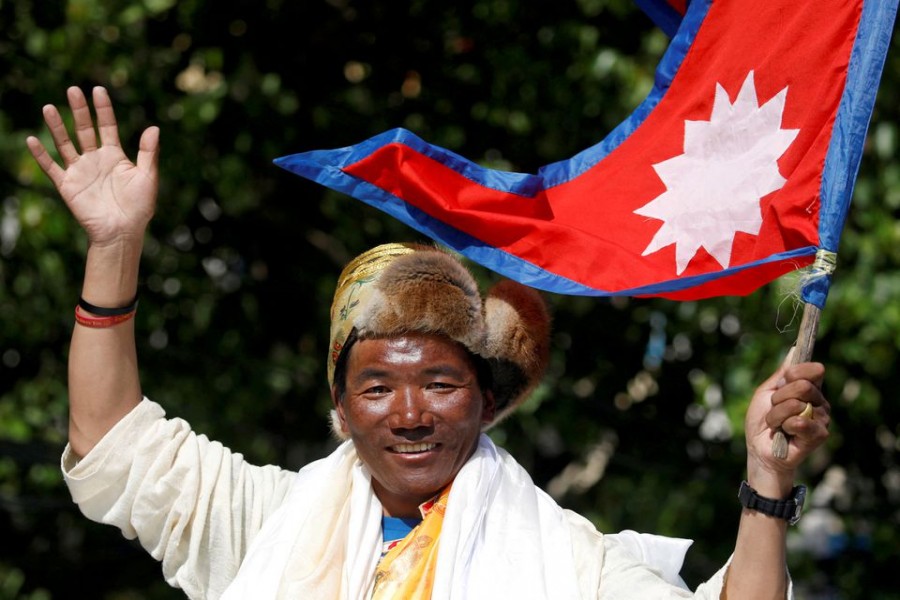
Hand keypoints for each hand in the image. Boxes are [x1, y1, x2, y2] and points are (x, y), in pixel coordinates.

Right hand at [26, 86, 158, 247]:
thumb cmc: (139, 207)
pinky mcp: (68, 185)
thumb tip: (154, 128)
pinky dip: (41, 155)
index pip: (107, 126)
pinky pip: (51, 168)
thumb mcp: (148, 177)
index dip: (103, 109)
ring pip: (65, 144)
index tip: (98, 90)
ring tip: (48, 108)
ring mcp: (80, 171)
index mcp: (115, 156)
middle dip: (79, 110)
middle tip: (73, 90)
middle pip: (85, 130)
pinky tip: (33, 140)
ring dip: (57, 127)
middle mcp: (95, 160)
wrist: (123, 232)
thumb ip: (149, 153)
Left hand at [744, 350, 829, 490]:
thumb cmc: (762, 421)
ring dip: (777, 415)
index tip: (784, 379)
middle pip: (803, 385)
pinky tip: (785, 433)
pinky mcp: (820, 435)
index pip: (814, 369)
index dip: (796, 371)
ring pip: (796, 404)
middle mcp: (819, 401)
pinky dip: (784, 426)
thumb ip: (781, 374)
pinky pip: (800, 421)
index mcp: (809, 389)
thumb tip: (794, 350)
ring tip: (777, 425)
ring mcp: (821, 418)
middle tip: (774, 410)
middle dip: (779, 397)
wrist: (758, 449)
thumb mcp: (766, 393)